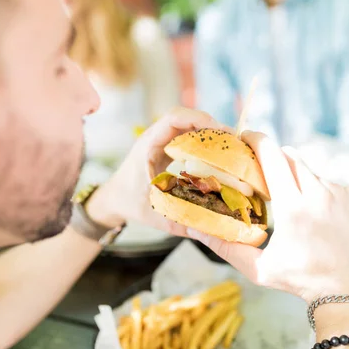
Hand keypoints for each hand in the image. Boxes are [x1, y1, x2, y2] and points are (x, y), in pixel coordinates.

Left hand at [88, 107, 229, 236]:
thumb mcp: (156, 215)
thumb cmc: (129, 204)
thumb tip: (214, 230)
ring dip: (211, 135)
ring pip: (190, 126)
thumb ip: (182, 222)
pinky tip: (220, 157)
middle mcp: (157, 137)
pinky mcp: (169, 148)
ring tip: (232, 149)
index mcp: (148, 145)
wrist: (113, 200)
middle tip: (234, 142)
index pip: (174, 118)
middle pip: (187, 118)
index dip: (199, 120)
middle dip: (212, 127)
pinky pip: (190, 138)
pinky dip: (206, 144)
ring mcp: (163, 141)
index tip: (221, 132)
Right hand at [188, 131, 348, 302]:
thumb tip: (197, 231)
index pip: (273, 156)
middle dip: (274, 158)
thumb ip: (226, 248)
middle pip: (290, 156)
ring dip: (295, 176)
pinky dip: (316, 188)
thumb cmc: (300, 279)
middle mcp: (319, 194)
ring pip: (309, 168)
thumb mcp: (258, 268)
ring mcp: (340, 194)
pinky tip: (313, 211)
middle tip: (262, 172)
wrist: (347, 290)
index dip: (257, 140)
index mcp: (293, 208)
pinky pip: (328, 180)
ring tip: (290, 200)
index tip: (245, 136)